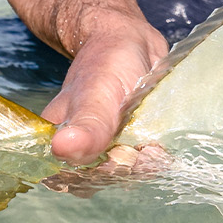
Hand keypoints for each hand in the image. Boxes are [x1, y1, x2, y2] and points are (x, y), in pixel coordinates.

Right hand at [39, 11, 167, 163]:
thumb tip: (63, 148)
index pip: (71, 178)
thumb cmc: (106, 62)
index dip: (97, 177)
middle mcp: (81, 148)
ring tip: (154, 148)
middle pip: (100, 179)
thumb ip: (85, 124)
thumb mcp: (96, 93)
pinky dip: (155, 161)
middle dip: (126, 170)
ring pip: (124, 174)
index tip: (121, 159)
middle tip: (144, 150)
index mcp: (60, 139)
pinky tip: (162, 148)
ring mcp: (108, 147)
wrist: (133, 42)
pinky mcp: (132, 144)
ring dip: (144, 167)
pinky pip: (141, 165)